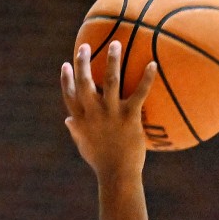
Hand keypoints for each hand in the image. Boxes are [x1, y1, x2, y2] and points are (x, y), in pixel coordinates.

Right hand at [61, 41, 156, 177]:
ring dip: (112, 60)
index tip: (65, 64)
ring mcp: (111, 113)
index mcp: (81, 120)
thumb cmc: (103, 163)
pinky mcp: (129, 117)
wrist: (118, 175)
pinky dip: (147, 78)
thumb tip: (67, 120)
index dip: (66, 79)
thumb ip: (76, 131)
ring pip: (110, 81)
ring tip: (115, 43)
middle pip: (85, 81)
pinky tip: (153, 64)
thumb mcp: (85, 146)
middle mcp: (93, 113)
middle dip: (82, 61)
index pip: (69, 95)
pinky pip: (139, 93)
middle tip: (84, 45)